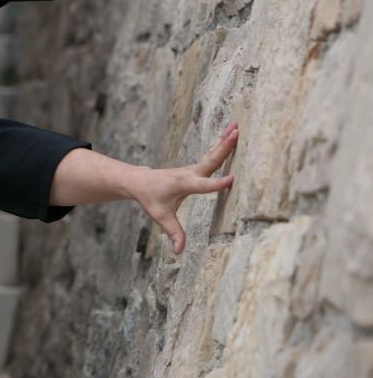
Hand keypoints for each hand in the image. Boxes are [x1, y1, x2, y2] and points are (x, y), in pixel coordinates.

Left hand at [125, 123, 238, 253]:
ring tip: (237, 125)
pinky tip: (230, 134)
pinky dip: (221, 144)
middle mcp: (189, 173)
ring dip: (225, 140)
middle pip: (211, 160)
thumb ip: (173, 232)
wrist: (139, 181)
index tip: (232, 179)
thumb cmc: (149, 198)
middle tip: (238, 133)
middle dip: (224, 147)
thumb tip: (179, 251)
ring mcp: (193, 168)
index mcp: (183, 184)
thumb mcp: (160, 217)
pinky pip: (211, 155)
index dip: (217, 184)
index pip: (202, 185)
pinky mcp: (195, 168)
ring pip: (212, 153)